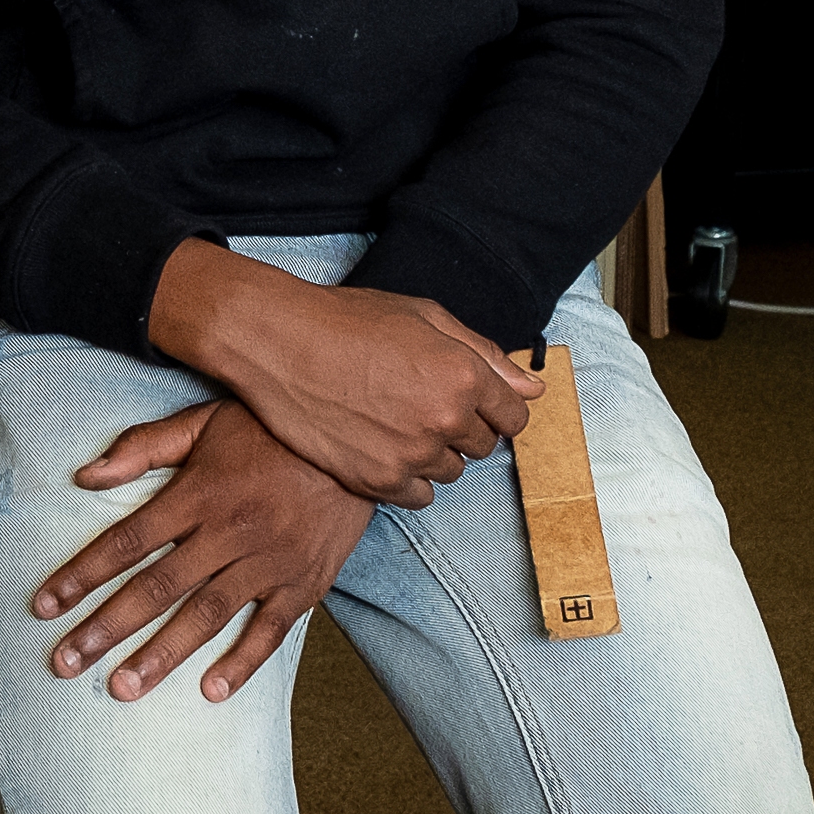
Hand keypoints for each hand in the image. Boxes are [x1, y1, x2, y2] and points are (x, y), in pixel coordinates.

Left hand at [31, 398, 373, 705]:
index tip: (44, 605)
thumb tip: (84, 476)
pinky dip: (242, 662)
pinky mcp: (305, 583)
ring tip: (123, 687)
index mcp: (200, 492)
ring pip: (207, 615)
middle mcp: (231, 530)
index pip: (127, 541)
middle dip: (106, 628)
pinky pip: (271, 630)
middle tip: (65, 663)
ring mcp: (271, 561)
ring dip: (162, 655)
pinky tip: (211, 691)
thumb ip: (144, 447)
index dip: (82, 575)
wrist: (360, 436)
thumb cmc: (272, 427)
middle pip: (157, 587)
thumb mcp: (205, 420)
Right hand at [146, 240, 538, 508]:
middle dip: (461, 427)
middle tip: (418, 402)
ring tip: (393, 421)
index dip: (494, 407)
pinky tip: (381, 447)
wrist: (279, 343)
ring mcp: (412, 454)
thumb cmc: (349, 321)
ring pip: (450, 472)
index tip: (470, 403)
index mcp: (465, 375)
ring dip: (432, 453)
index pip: (514, 415)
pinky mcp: (379, 480)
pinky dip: (406, 478)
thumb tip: (534, 386)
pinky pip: (419, 497)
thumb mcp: (424, 317)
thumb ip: (485, 354)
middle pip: (483, 446)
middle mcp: (446, 419)